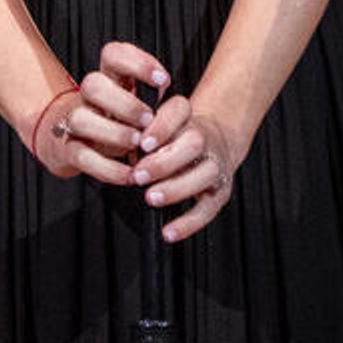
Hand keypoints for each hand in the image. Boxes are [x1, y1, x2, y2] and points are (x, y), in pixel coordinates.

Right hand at [35, 42, 169, 184]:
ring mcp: (77, 122)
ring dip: (113, 132)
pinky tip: (129, 174)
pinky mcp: (71, 150)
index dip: (138, 63)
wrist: (80, 143)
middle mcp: (89, 97)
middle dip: (124, 103)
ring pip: (80, 118)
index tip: (164, 81)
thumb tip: (168, 93)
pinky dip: (107, 168)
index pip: (113, 54)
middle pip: (92, 84)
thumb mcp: (137, 101)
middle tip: (148, 120)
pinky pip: (82, 156)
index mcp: (109, 78)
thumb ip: (151, 95)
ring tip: (137, 144)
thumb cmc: (121, 120)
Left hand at [129, 101, 236, 242]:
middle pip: (194, 143)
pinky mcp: (220, 192)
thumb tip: (121, 143)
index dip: (162, 126)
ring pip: (205, 174)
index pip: (178, 111)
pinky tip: (168, 231)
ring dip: (176, 188)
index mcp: (186, 117)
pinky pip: (207, 209)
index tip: (143, 142)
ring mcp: (215, 165)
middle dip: (164, 162)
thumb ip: (141, 132)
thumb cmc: (175, 137)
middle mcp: (205, 138)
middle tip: (139, 175)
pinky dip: (188, 223)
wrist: (214, 142)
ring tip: (151, 198)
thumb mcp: (157, 126)